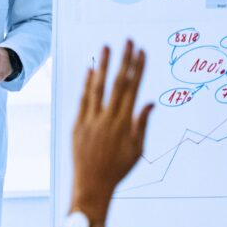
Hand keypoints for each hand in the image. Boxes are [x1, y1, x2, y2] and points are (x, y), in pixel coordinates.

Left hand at [71, 40, 152, 216]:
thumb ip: (142, 124)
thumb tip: (150, 102)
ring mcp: (90, 120)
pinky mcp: (77, 124)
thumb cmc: (118, 169)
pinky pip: (82, 100)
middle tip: (128, 40)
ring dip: (103, 66)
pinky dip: (86, 84)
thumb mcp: (137, 150)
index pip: (133, 90)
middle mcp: (107, 119)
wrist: (92, 186)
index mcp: (124, 124)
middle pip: (118, 84)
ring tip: (106, 47)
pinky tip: (90, 70)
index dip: (138, 69)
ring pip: (97, 88)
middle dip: (124, 60)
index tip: (142, 52)